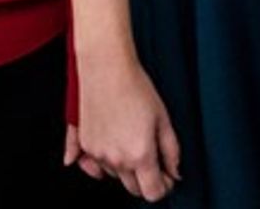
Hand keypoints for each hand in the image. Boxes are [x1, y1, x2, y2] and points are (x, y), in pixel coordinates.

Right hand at [73, 56, 180, 201]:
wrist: (107, 68)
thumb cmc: (135, 88)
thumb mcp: (164, 120)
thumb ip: (172, 152)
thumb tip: (174, 172)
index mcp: (139, 156)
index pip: (153, 193)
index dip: (164, 186)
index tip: (167, 175)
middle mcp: (116, 160)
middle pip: (134, 189)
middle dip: (146, 179)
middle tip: (153, 158)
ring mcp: (98, 154)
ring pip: (115, 176)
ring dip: (125, 168)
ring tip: (132, 140)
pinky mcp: (85, 144)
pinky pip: (94, 166)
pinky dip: (103, 163)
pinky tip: (111, 150)